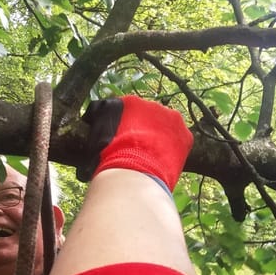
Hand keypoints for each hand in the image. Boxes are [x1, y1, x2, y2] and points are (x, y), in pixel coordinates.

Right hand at [76, 96, 192, 191]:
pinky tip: (165, 161)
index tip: (120, 143)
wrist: (133, 172)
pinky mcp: (185, 134)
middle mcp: (151, 103)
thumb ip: (97, 129)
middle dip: (142, 131)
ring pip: (165, 127)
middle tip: (137, 151)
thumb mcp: (95, 139)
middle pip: (147, 117)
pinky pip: (180, 139)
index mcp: (128, 102)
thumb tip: (90, 131)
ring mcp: (171, 118)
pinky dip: (174, 149)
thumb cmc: (109, 157)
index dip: (122, 130)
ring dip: (160, 138)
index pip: (125, 112)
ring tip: (152, 158)